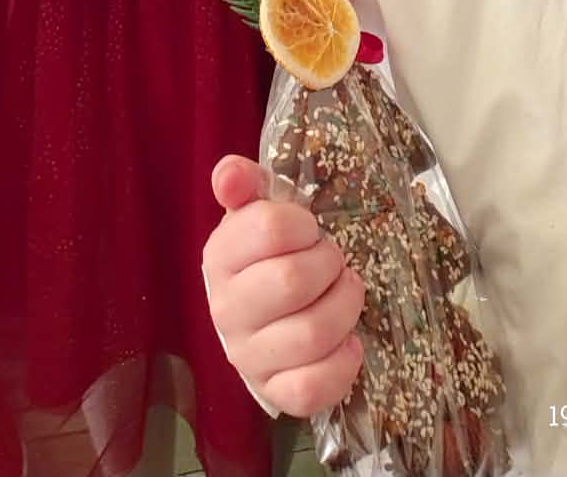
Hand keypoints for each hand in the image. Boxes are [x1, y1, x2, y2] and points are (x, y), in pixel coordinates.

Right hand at [203, 156, 364, 416]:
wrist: (260, 318)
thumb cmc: (266, 257)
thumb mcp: (256, 211)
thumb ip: (244, 182)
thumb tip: (229, 174)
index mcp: (219, 257)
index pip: (269, 228)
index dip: (303, 225)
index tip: (308, 230)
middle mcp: (226, 309)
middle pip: (294, 281)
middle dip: (329, 265)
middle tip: (332, 262)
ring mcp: (249, 356)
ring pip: (314, 333)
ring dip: (346, 307)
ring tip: (344, 293)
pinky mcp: (276, 392)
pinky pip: (315, 386)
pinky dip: (344, 362)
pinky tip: (348, 342)